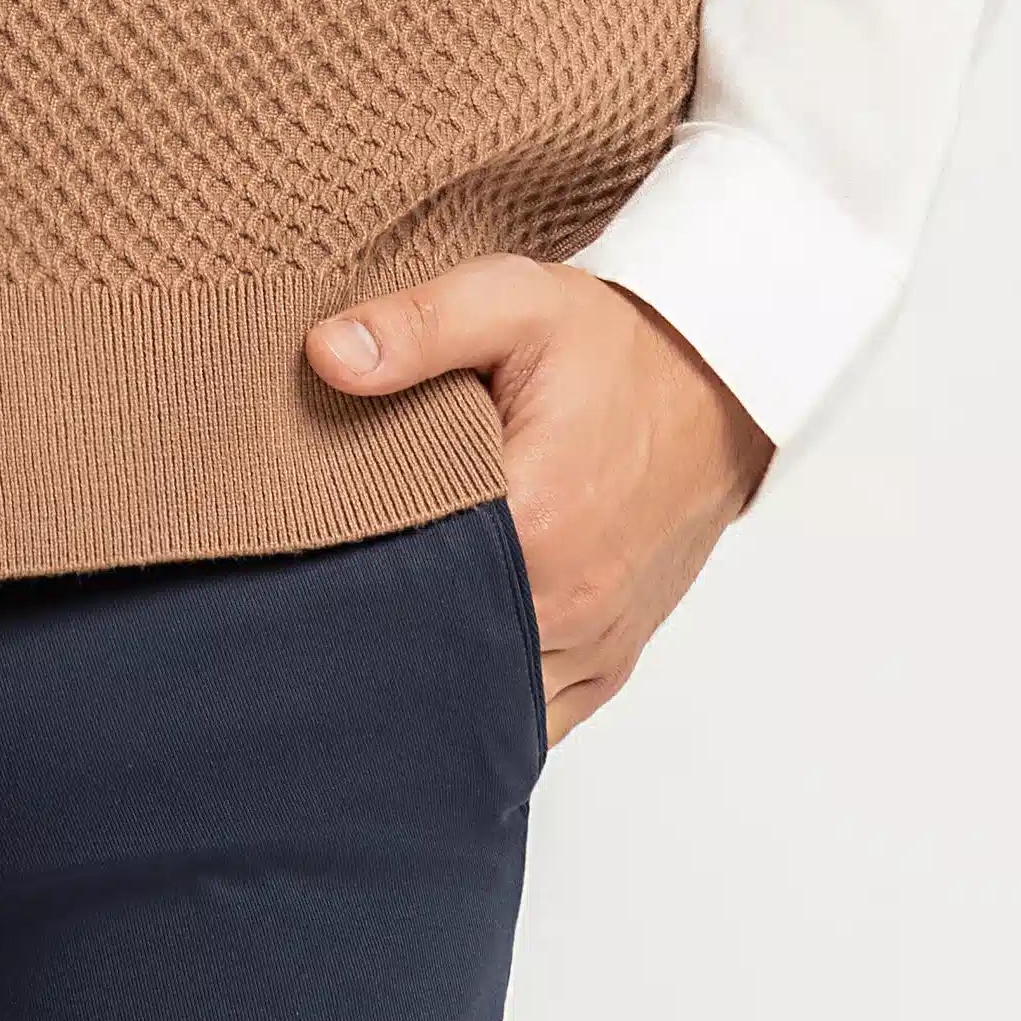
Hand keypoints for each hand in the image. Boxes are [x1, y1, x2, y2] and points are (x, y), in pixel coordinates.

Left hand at [302, 262, 773, 746]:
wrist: (719, 384)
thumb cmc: (618, 349)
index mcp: (535, 527)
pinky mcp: (609, 662)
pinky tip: (439, 666)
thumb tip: (326, 354)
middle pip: (438, 659)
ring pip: (485, 703)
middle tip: (319, 599)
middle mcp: (567, 609)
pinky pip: (535, 718)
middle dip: (378, 635)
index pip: (405, 588)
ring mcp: (592, 647)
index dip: (343, 574)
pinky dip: (485, 699)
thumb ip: (419, 327)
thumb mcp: (516, 302)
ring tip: (373, 630)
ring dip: (432, 674)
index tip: (301, 549)